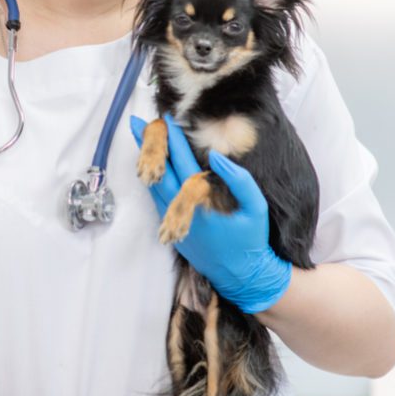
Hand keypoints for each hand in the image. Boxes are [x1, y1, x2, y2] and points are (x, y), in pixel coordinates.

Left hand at [130, 114, 291, 313]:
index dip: (174, 140)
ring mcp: (173, 222)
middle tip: (138, 123)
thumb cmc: (251, 240)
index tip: (166, 119)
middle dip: (150, 146)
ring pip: (154, 186)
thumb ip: (239, 179)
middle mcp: (182, 210)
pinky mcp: (172, 231)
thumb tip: (216, 156)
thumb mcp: (257, 207)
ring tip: (140, 140)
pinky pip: (157, 201)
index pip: (183, 162)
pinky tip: (150, 168)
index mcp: (202, 201)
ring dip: (147, 162)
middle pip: (160, 170)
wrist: (242, 276)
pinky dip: (152, 181)